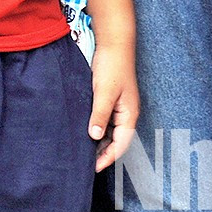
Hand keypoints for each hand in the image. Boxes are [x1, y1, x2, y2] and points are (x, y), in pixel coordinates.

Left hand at [87, 40, 138, 170]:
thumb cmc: (112, 66)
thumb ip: (100, 114)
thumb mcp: (105, 92)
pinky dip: (95, 128)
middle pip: (115, 140)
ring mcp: (118, 107)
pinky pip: (103, 120)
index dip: (108, 157)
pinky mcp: (109, 99)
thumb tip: (95, 137)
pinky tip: (83, 130)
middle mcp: (125, 114)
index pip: (121, 144)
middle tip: (84, 163)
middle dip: (102, 152)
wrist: (113, 44)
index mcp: (129, 115)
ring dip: (98, 141)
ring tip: (82, 150)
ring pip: (109, 131)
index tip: (93, 168)